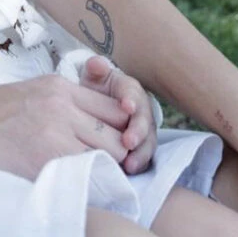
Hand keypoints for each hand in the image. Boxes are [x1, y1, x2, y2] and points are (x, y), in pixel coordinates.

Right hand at [0, 73, 131, 179]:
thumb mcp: (33, 92)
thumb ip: (67, 102)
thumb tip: (103, 123)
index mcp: (59, 86)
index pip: (115, 108)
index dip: (122, 130)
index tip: (118, 145)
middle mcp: (60, 105)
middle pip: (117, 134)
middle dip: (119, 154)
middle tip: (113, 167)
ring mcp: (52, 133)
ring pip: (107, 157)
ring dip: (106, 170)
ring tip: (95, 177)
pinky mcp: (42, 159)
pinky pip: (84, 176)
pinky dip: (88, 184)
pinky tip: (77, 184)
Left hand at [80, 56, 156, 173]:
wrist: (90, 107)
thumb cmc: (93, 90)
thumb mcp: (92, 78)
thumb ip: (95, 70)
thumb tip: (97, 63)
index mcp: (129, 90)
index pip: (134, 94)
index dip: (131, 101)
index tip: (126, 107)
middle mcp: (140, 111)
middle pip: (144, 121)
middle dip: (138, 131)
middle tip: (128, 141)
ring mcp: (142, 131)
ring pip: (147, 143)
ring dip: (140, 154)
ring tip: (130, 164)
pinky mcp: (140, 148)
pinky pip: (143, 157)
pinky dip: (138, 165)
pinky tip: (129, 172)